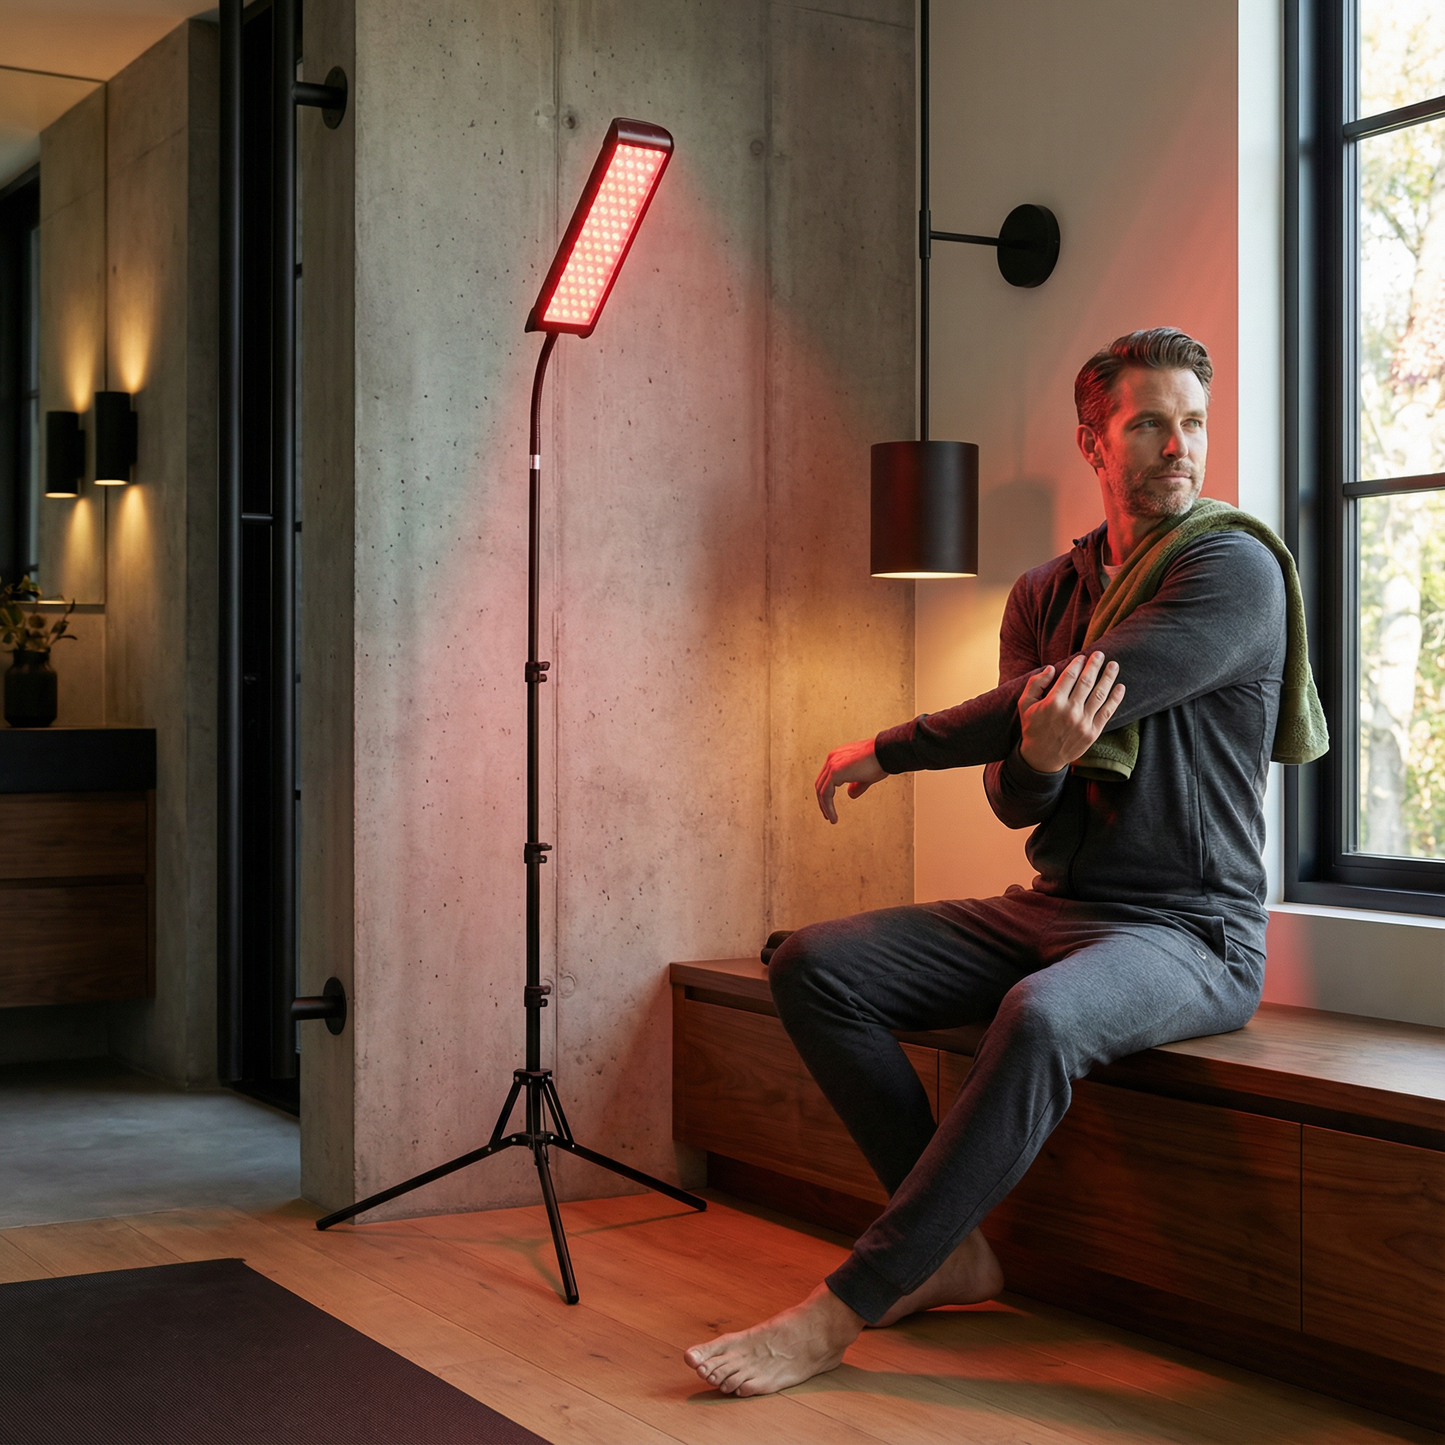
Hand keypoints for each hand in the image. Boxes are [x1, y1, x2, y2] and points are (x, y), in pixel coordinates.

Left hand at [815, 737, 886, 823]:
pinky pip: (826, 793)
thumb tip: (850, 795)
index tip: (830, 806)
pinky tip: (833, 817)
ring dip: (825, 807)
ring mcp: (832, 764)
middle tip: (828, 815)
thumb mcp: (867, 776)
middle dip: (823, 801)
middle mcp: (832, 758)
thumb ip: (856, 785)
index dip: (827, 793)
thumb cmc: (881, 761)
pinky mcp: (835, 771)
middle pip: (820, 783)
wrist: (886, 752)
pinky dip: (828, 807)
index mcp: (838, 756)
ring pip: (821, 790)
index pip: (827, 778)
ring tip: (831, 819)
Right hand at [1017, 652, 1124, 773]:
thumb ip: (1035, 684)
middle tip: (1100, 654)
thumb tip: (1050, 668)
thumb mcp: (1024, 704)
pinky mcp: (1093, 732)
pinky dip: (1115, 698)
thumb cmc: (1033, 728)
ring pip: (1100, 694)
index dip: (1078, 664)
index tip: (1083, 656)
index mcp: (1053, 702)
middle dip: (1094, 665)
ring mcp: (1083, 722)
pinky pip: (1107, 712)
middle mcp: (1070, 711)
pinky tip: (1120, 687)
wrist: (1042, 758)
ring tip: (1114, 665)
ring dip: (1108, 677)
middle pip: (1086, 682)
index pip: (1069, 676)